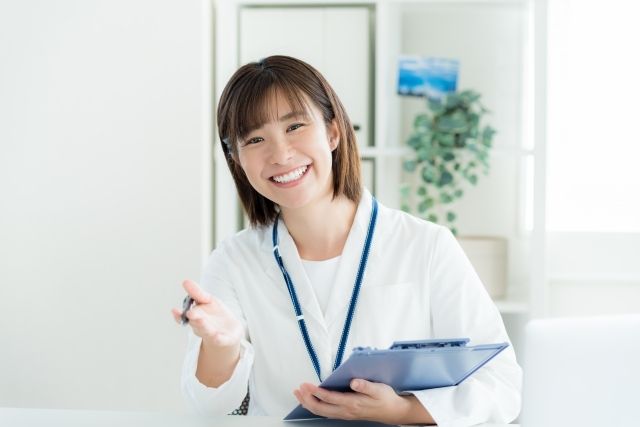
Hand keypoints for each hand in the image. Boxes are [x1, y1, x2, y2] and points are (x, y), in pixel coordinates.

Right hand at [171, 279, 242, 347]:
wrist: (229, 331)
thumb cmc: (215, 315)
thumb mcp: (208, 301)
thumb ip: (198, 294)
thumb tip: (185, 282)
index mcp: (195, 317)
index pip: (184, 317)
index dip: (179, 315)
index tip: (174, 310)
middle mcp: (201, 327)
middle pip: (196, 323)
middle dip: (193, 318)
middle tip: (190, 313)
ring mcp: (212, 334)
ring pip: (206, 331)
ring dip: (202, 326)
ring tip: (200, 320)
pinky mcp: (223, 339)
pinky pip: (220, 339)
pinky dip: (218, 338)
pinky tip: (217, 336)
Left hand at [293, 379, 432, 424]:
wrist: (393, 412)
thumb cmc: (385, 398)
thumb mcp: (379, 389)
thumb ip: (366, 385)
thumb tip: (354, 382)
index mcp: (353, 403)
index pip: (330, 398)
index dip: (316, 392)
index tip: (306, 385)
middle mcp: (346, 410)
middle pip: (321, 408)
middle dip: (307, 399)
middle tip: (298, 389)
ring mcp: (345, 414)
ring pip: (322, 412)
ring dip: (308, 403)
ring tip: (298, 394)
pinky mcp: (345, 414)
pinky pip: (326, 413)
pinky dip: (315, 407)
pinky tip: (310, 402)